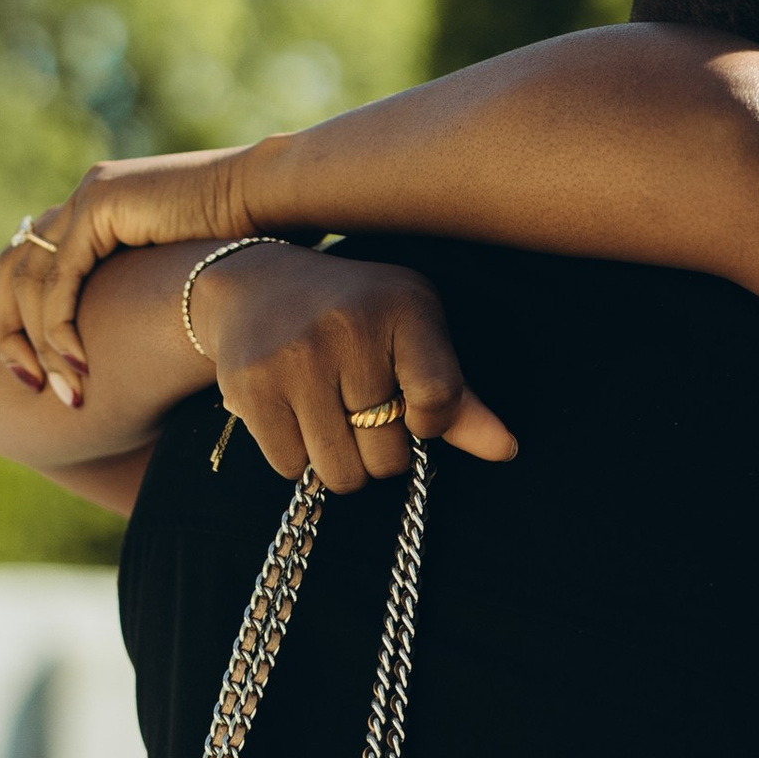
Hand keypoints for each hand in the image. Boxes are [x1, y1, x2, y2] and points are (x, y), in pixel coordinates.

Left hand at [0, 147, 256, 399]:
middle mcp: (88, 195)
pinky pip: (59, 280)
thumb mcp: (188, 269)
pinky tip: (75, 364)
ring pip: (32, 281)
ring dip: (41, 346)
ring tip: (65, 394)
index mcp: (105, 202)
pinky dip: (59, 327)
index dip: (2, 274)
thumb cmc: (254, 241)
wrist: (277, 200)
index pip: (36, 242)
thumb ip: (153, 287)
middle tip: (22, 381)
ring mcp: (90, 197)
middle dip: (9, 330)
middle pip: (17, 265)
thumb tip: (161, 322)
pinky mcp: (100, 208)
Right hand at [188, 240, 518, 489]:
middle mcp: (349, 326)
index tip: (412, 407)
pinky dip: (296, 456)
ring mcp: (295, 357)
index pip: (438, 401)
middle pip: (387, 455)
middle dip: (378, 448)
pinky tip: (292, 413)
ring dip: (340, 461)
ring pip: (340, 472)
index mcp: (404, 306)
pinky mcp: (251, 385)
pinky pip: (291, 467)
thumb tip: (507, 450)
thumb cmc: (355, 318)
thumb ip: (458, 397)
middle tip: (358, 407)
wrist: (254, 285)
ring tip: (329, 415)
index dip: (428, 422)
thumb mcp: (413, 336)